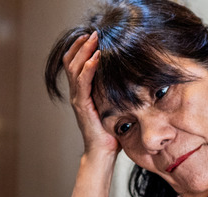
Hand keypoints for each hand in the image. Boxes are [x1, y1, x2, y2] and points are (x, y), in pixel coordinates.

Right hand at [63, 32, 119, 157]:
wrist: (103, 152)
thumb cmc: (111, 132)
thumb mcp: (115, 106)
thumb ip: (117, 92)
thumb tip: (135, 79)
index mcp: (83, 92)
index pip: (75, 63)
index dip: (81, 48)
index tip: (92, 36)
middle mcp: (77, 93)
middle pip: (71, 61)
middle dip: (82, 45)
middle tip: (93, 32)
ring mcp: (78, 99)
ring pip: (74, 68)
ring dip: (84, 51)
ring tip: (94, 39)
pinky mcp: (82, 105)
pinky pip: (82, 83)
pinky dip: (87, 69)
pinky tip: (95, 58)